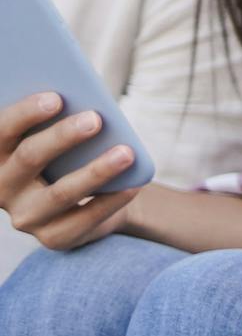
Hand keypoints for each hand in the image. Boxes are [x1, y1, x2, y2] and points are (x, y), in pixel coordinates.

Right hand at [0, 92, 143, 250]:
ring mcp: (26, 217)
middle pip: (29, 158)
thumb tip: (80, 99)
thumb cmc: (69, 157)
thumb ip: (56, 121)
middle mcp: (1, 188)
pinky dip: (111, 200)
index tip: (56, 97)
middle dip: (62, 137)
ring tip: (126, 152)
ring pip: (61, 192)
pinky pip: (85, 218)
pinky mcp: (53, 237)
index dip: (25, 113)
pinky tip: (133, 185)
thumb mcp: (56, 139)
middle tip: (95, 119)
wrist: (88, 203)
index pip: (1, 132)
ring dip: (96, 170)